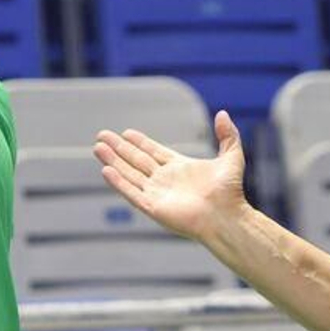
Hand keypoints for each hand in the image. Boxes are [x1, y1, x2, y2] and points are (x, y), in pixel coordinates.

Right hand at [93, 111, 246, 243]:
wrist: (227, 216)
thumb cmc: (231, 192)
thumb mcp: (232, 156)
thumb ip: (227, 135)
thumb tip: (223, 113)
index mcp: (180, 168)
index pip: (154, 152)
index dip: (139, 142)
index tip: (126, 133)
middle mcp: (166, 180)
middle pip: (137, 160)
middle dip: (119, 148)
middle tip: (102, 136)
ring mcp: (158, 194)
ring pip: (130, 174)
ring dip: (114, 161)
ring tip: (97, 148)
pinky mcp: (153, 207)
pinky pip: (132, 192)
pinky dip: (119, 182)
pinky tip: (106, 170)